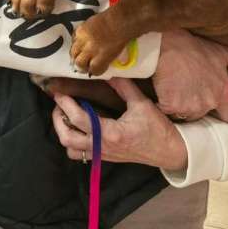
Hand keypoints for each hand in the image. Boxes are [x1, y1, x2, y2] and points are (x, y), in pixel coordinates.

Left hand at [50, 79, 186, 170]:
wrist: (169, 151)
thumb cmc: (157, 128)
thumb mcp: (142, 104)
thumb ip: (124, 87)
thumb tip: (110, 70)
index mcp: (110, 133)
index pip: (79, 118)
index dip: (65, 104)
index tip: (58, 92)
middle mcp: (102, 146)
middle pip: (67, 138)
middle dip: (58, 120)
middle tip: (60, 104)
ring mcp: (102, 154)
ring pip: (70, 149)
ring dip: (63, 133)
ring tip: (66, 117)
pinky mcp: (105, 158)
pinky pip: (81, 155)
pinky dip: (73, 144)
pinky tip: (78, 129)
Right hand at [153, 29, 227, 122]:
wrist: (166, 44)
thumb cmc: (194, 47)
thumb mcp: (223, 52)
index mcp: (224, 92)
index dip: (222, 112)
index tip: (215, 107)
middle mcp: (209, 102)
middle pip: (202, 116)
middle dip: (196, 106)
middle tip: (187, 89)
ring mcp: (190, 106)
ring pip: (185, 115)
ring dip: (179, 106)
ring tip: (175, 88)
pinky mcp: (171, 106)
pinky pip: (168, 112)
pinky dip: (165, 105)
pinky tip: (164, 90)